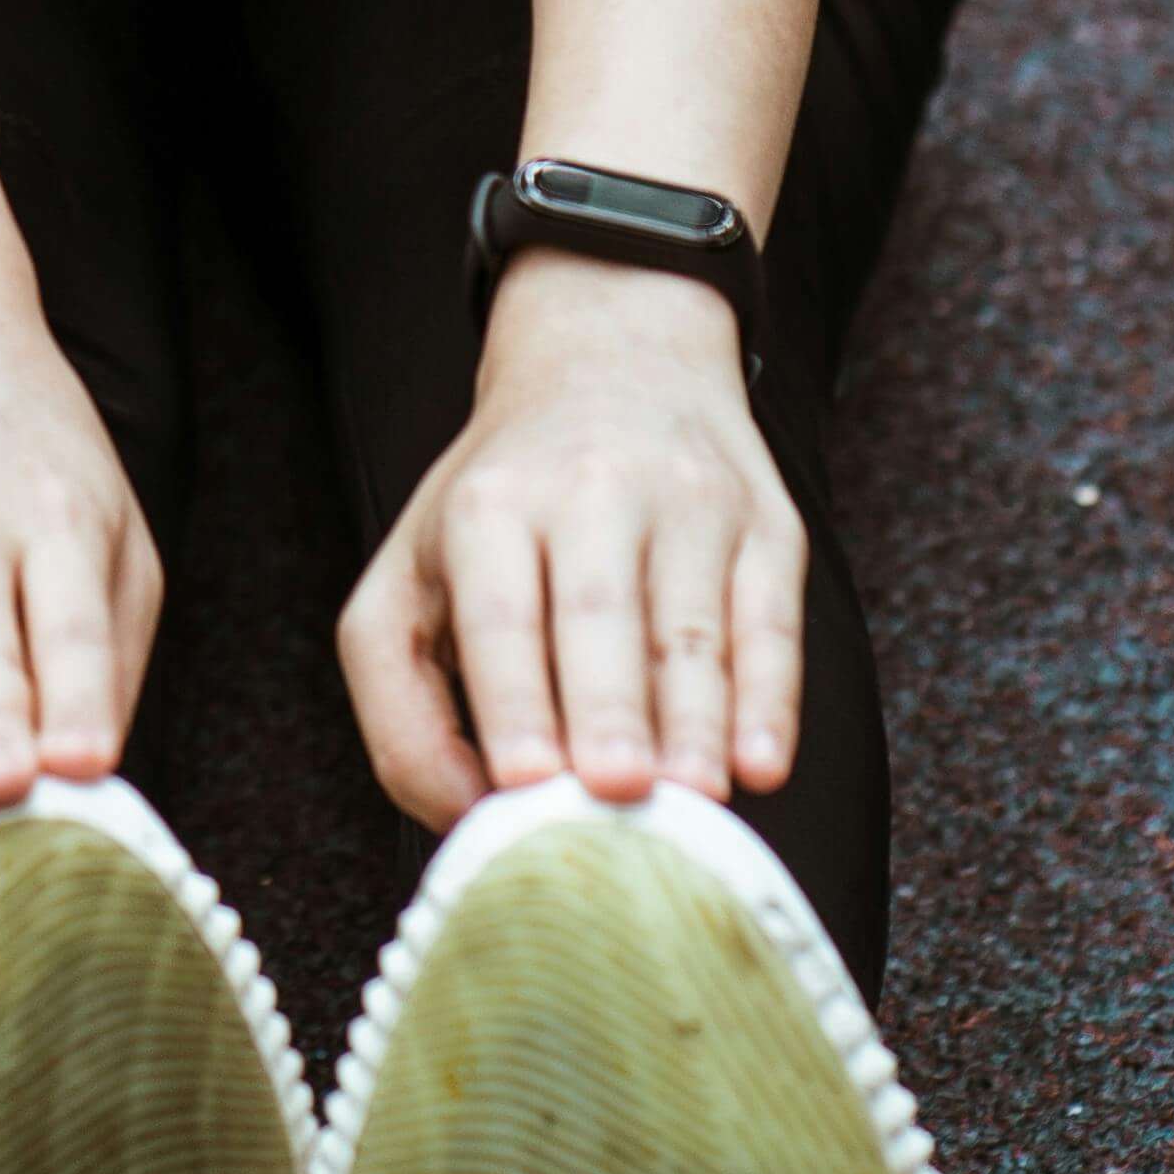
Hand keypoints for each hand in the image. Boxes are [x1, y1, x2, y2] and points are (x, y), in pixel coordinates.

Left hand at [335, 253, 804, 831]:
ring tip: (689, 800)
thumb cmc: (499, 507)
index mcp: (488, 508)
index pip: (499, 613)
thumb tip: (464, 814)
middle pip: (600, 615)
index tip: (521, 778)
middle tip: (613, 792)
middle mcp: (591, 491)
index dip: (511, 696)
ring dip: (693, 722)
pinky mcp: (766, 524)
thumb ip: (401, 702)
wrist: (613, 359)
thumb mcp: (408, 575)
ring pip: (692, 627)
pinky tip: (761, 764)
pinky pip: (772, 619)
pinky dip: (771, 698)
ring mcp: (689, 504)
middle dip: (608, 710)